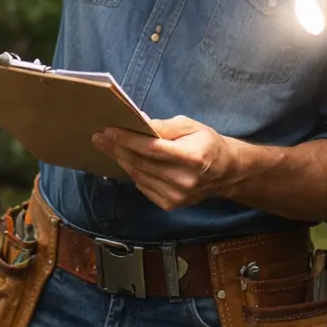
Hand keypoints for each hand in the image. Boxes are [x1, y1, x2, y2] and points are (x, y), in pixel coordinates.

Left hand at [92, 116, 237, 209]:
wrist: (227, 173)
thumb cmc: (208, 144)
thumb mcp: (191, 126)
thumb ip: (164, 126)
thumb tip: (138, 122)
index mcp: (192, 158)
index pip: (152, 149)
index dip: (128, 139)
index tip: (109, 130)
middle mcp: (184, 180)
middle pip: (141, 164)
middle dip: (117, 149)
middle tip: (99, 137)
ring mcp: (177, 196)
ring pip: (139, 176)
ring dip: (120, 160)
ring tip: (107, 147)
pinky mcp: (171, 204)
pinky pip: (143, 187)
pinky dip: (133, 173)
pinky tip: (125, 161)